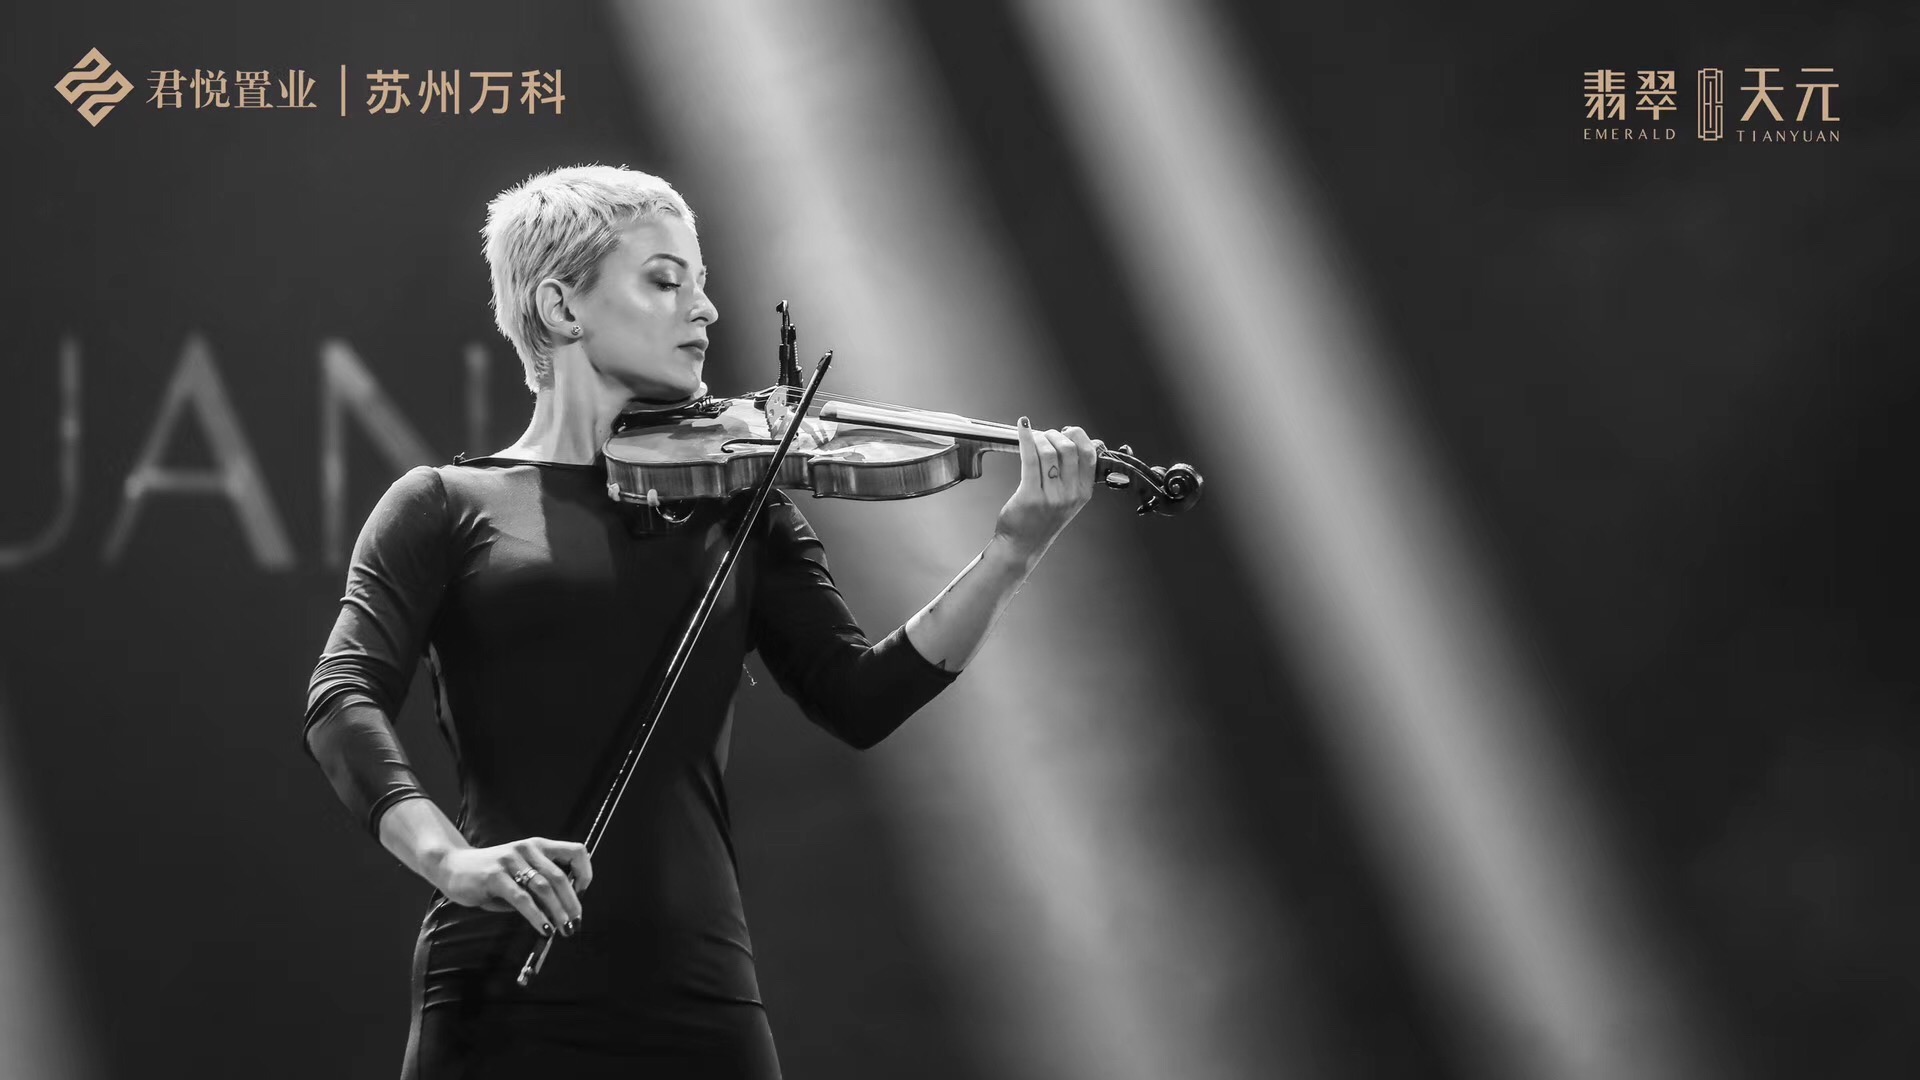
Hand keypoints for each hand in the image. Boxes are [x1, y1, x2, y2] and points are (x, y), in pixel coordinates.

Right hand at [432, 837, 592, 938]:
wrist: (453, 866)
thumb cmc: (491, 875)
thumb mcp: (519, 875)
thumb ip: (538, 888)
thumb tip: (562, 912)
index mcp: (538, 846)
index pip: (575, 851)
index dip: (585, 872)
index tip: (583, 893)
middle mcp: (527, 849)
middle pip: (560, 876)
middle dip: (572, 903)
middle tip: (575, 923)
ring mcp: (510, 860)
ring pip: (544, 888)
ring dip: (557, 912)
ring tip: (564, 930)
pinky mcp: (495, 876)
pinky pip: (522, 899)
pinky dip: (536, 916)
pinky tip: (544, 928)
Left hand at [992, 418, 1101, 561]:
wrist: (1023, 544)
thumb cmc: (1042, 519)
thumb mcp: (1068, 499)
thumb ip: (1076, 473)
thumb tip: (1089, 441)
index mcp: (1084, 492)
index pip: (1089, 454)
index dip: (1078, 436)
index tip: (1066, 431)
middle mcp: (1070, 494)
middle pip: (1068, 449)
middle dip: (1055, 434)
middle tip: (1045, 436)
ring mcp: (1051, 496)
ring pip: (1049, 452)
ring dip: (1039, 438)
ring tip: (1033, 438)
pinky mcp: (1030, 496)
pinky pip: (1029, 459)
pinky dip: (1025, 438)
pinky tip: (1022, 427)